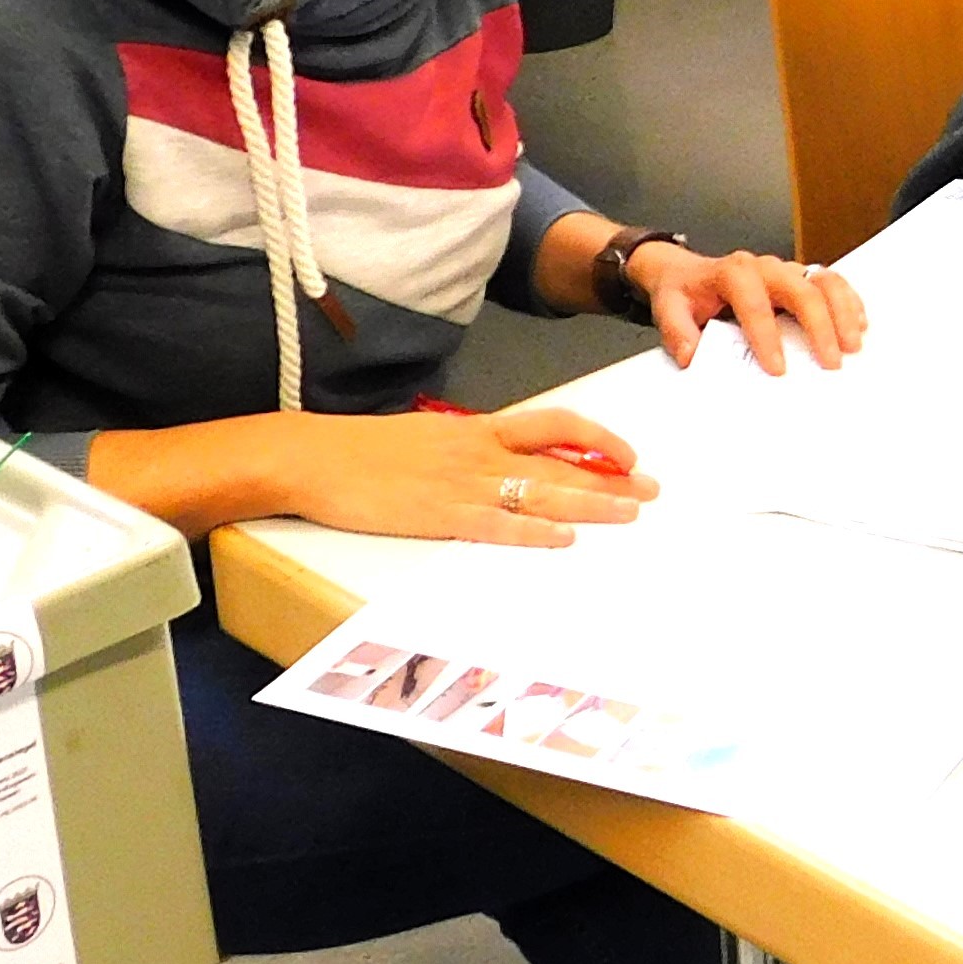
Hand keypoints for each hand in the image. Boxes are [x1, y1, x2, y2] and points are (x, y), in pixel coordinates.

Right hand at [284, 403, 658, 549]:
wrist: (312, 457)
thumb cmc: (363, 451)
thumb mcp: (427, 437)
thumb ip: (469, 449)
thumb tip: (503, 462)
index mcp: (476, 429)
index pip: (553, 425)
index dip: (597, 440)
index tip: (627, 456)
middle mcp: (478, 452)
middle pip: (560, 462)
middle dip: (611, 478)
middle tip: (650, 491)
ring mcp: (461, 484)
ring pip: (541, 491)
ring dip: (590, 503)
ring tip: (629, 513)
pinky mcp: (439, 515)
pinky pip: (498, 524)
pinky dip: (533, 531)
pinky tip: (564, 538)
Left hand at [627, 238, 865, 375]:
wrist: (688, 274)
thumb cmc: (684, 293)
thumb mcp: (669, 308)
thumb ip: (678, 331)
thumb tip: (692, 354)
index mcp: (732, 272)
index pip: (753, 300)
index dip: (766, 335)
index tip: (777, 369)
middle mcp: (764, 267)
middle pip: (800, 288)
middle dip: (819, 325)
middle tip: (830, 362)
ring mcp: (786, 270)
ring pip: (824, 281)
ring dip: (843, 312)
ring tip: (853, 345)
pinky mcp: (800, 278)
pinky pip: (832, 282)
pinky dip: (849, 302)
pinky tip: (859, 325)